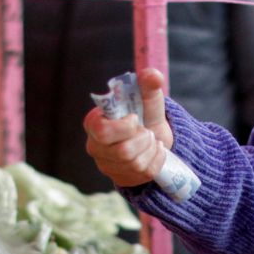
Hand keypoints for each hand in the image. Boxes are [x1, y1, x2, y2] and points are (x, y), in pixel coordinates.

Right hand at [83, 68, 171, 187]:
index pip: (101, 130)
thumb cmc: (145, 117)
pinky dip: (158, 158)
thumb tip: (152, 75)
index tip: (134, 118)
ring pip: (134, 163)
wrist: (157, 139)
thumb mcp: (148, 100)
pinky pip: (145, 172)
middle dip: (142, 139)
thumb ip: (149, 86)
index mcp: (95, 123)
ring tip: (150, 139)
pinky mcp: (123, 178)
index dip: (124, 126)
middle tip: (146, 131)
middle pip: (122, 151)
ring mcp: (108, 165)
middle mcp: (96, 146)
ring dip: (150, 147)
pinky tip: (155, 150)